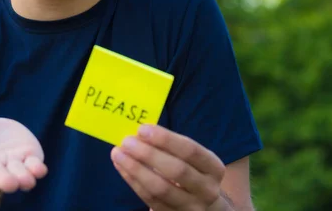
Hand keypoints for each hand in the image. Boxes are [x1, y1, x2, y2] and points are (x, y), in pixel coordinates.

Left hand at [111, 124, 225, 210]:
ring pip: (160, 189)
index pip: (190, 151)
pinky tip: (122, 167)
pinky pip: (150, 199)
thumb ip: (171, 146)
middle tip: (127, 141)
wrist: (204, 206)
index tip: (142, 128)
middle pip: (176, 171)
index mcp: (214, 168)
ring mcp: (191, 207)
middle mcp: (206, 189)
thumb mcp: (192, 159)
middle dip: (148, 154)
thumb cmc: (193, 172)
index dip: (166, 139)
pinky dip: (133, 181)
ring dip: (135, 169)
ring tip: (118, 153)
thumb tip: (140, 132)